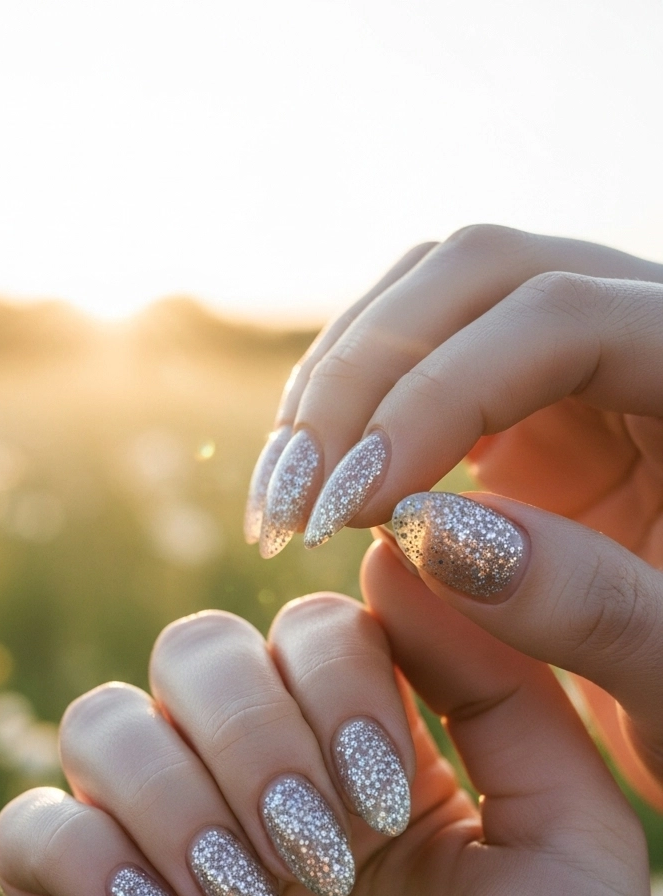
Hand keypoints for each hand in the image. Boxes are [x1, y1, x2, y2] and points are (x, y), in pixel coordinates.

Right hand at [244, 226, 662, 804]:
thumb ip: (586, 606)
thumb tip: (418, 528)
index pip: (560, 319)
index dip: (438, 394)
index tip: (349, 509)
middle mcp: (647, 333)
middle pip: (479, 275)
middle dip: (360, 378)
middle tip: (288, 507)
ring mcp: (587, 361)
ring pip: (435, 299)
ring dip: (340, 389)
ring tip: (283, 508)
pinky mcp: (535, 404)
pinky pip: (424, 360)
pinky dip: (356, 417)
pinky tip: (317, 498)